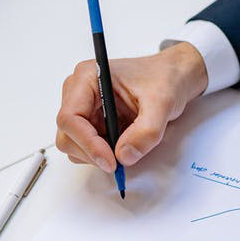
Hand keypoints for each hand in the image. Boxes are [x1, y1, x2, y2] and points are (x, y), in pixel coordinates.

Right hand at [56, 42, 208, 172]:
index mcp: (88, 77)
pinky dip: (103, 154)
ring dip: (97, 155)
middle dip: (91, 153)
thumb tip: (124, 156)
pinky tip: (124, 143)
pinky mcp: (92, 122)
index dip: (87, 143)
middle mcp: (79, 92)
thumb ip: (146, 131)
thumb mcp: (162, 103)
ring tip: (127, 145)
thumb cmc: (164, 79)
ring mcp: (84, 109)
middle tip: (118, 163)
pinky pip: (88, 148)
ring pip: (74, 145)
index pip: (70, 117)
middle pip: (67, 135)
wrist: (173, 77)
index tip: (110, 160)